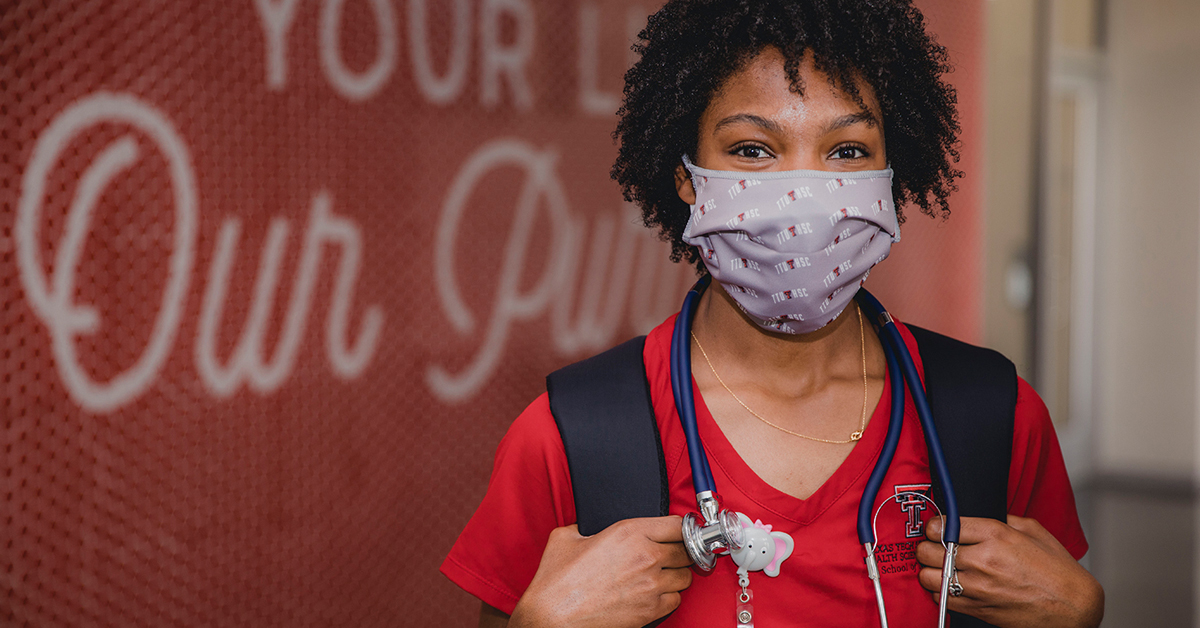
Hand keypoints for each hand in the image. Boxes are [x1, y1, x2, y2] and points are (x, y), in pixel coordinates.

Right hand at [509, 516, 693, 627]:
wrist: (552, 618)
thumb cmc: (556, 581)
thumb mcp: (566, 537)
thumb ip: (587, 526)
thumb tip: (589, 525)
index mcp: (629, 532)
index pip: (677, 524)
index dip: (679, 528)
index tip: (676, 532)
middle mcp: (646, 557)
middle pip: (687, 550)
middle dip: (679, 551)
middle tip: (669, 554)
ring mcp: (651, 585)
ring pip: (685, 576)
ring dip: (675, 574)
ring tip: (660, 575)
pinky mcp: (650, 611)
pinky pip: (676, 600)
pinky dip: (668, 596)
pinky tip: (653, 594)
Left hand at [916, 515, 1102, 627]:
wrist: (1074, 608)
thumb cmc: (1058, 572)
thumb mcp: (1033, 531)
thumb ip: (1001, 519)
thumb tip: (979, 517)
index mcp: (995, 535)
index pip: (943, 525)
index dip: (935, 526)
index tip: (938, 528)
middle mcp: (983, 560)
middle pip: (927, 550)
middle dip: (927, 547)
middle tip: (934, 547)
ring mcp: (978, 587)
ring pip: (928, 576)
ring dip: (930, 570)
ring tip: (940, 567)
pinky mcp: (978, 608)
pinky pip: (941, 599)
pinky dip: (940, 591)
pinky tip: (951, 585)